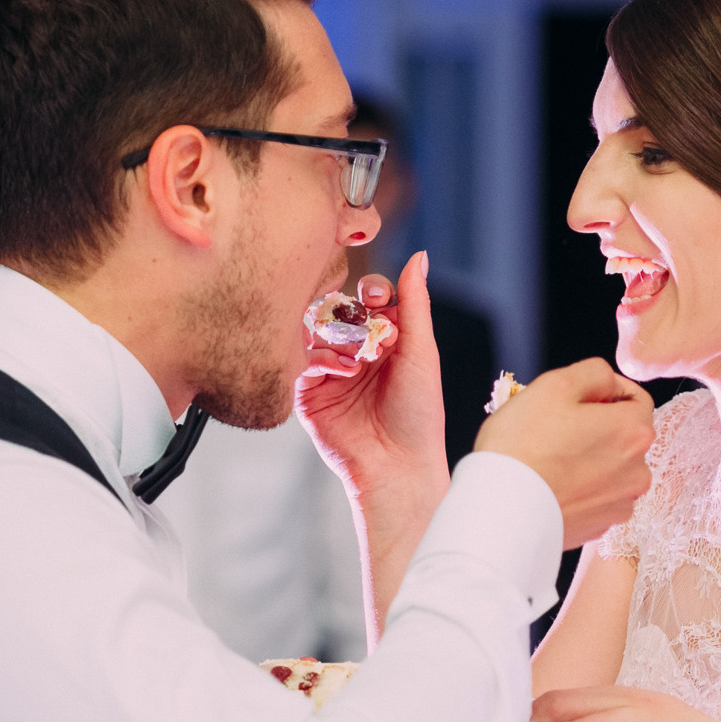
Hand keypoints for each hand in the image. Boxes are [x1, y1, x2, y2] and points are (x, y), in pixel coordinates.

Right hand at [297, 253, 447, 501]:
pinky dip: (319, 357)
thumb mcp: (421, 351)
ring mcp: (329, 372)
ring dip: (335, 335)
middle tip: (363, 325)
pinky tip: (343, 370)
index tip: (378, 299)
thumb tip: (420, 255)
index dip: (371, 292)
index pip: (368, 299)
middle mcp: (355, 353)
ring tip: (358, 356)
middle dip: (348, 312)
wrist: (397, 466)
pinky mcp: (307, 394)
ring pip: (315, 331)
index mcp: (385, 341)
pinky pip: (299, 360)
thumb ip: (415, 303)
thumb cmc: (419, 414)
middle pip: (337, 310)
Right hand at [475, 360, 654, 549]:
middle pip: (624, 436)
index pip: (635, 399)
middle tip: (555, 429)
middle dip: (596, 427)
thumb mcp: (554, 385)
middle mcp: (638, 470)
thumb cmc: (522, 448)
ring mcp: (621, 503)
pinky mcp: (601, 527)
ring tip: (551, 461)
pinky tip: (553, 486)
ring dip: (590, 460)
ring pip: (611, 468)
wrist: (500, 512)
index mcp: (634, 431)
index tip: (575, 399)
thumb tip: (609, 383)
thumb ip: (594, 372)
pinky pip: (597, 497)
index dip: (604, 392)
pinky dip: (581, 489)